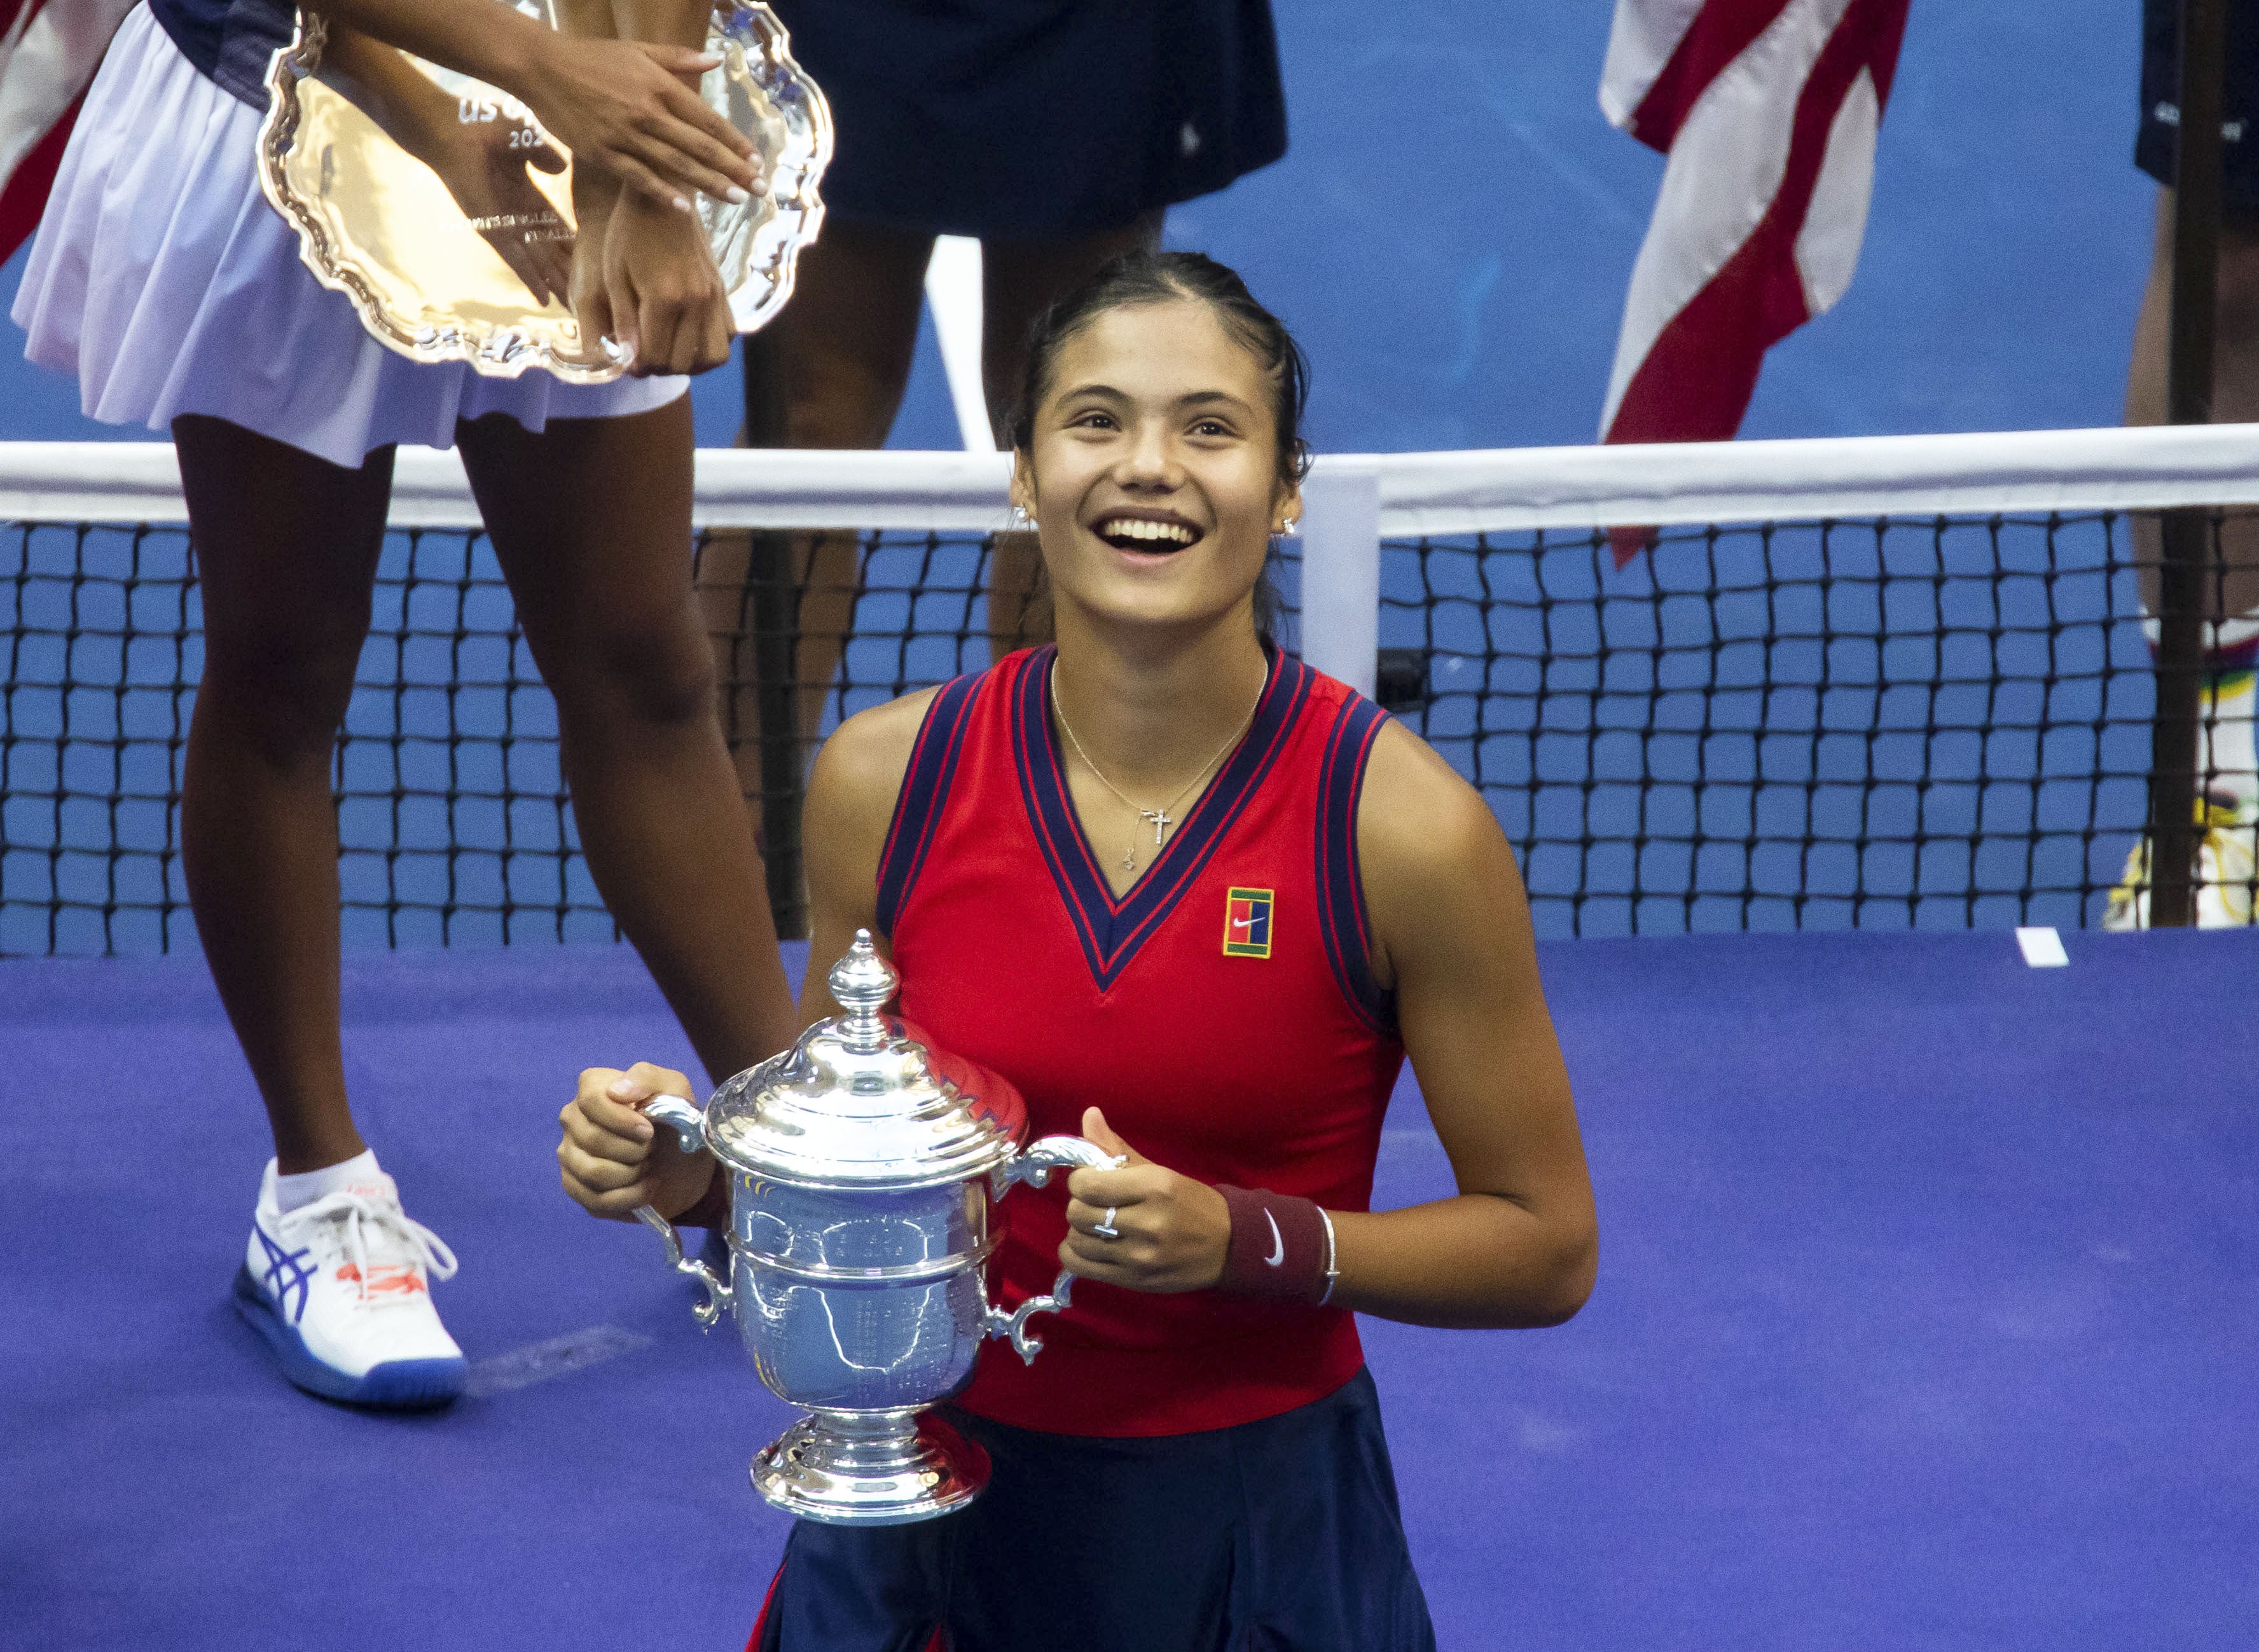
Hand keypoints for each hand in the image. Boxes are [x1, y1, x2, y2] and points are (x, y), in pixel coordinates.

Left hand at [418, 118, 574, 307]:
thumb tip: (562, 168)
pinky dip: (531, 280)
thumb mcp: (525, 138)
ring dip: (554, 284)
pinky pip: (516, 260)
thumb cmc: (479, 126)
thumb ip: (545, 153)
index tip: (595, 262)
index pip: (557, 226)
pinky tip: (544, 299)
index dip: (574, 244)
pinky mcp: (492, 230)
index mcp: (525, 194)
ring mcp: (504, 225)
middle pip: (550, 251)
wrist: (447, 129)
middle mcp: (516, 215)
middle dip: (568, 273)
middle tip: (589, 296)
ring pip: (537, 262)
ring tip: (572, 308)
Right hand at [521, 34, 762, 210]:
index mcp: (660, 86)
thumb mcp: (639, 49)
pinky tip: (685, 209)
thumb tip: (718, 60)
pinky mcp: (603, 153)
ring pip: (675, 165)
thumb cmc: (593, 57)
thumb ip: (680, 58)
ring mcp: (625, 135)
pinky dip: (663, 193)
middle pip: (699, 147)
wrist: (541, 67)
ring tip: (736, 200)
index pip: (708, 120)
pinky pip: (639, 178)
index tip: (757, 161)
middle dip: (733, 170)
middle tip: (759, 191)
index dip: (735, 143)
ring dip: (709, 185)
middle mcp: (648, 112)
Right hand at [557, 1062, 716, 1220]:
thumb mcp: (675, 1090)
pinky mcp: (575, 1188)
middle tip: (653, 1148)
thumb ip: (648, 1078)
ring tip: (648, 1166)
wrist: (683, 1163)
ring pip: (593, 1172)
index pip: (590, 1099)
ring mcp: (570, 1155)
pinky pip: (596, 1200)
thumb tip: (617, 1091)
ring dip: (633, 1174)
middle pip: (593, 1139)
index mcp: (592, 1088)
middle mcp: (573, 1119)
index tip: (650, 1130)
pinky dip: (631, 1197)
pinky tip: (646, 1187)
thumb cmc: (675, 1121)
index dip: (622, 1119)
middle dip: (635, 1150)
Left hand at [597, 191, 733, 374]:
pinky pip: (728, 336)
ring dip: (690, 363)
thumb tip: (627, 362)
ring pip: (713, 358)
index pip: (654, 356)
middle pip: (682, 363)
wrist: (663, 199)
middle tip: (644, 357)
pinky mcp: (722, 291)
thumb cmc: (629, 233)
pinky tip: (689, 337)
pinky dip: (710, 346)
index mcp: (664, 297)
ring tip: (669, 352)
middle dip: (659, 368)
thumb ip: (622, 321)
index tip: (627, 361)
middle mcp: (696, 301)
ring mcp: (714, 297)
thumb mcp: (615, 276)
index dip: (637, 367)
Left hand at [1059, 1107, 1230, 1293]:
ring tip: (1096, 1226)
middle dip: (1080, 1204)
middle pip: (1078, 1213)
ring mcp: (1140, 1256)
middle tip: (1096, 1204)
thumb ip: (1117, 1148)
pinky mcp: (1135, 1280)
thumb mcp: (1159, 1172)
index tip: (1091, 1181)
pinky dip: (1075, 1254)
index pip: (1087, 1184)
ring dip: (1079, 1230)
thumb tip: (1088, 1114)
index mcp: (1154, 1186)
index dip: (1080, 1180)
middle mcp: (1147, 1222)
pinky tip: (1089, 1245)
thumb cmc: (1191, 1203)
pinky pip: (1081, 1267)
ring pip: (1077, 1241)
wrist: (1228, 1246)